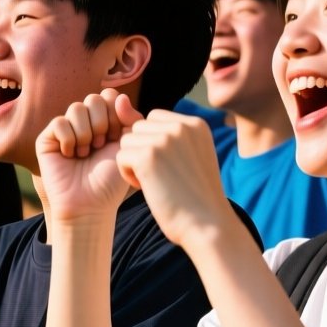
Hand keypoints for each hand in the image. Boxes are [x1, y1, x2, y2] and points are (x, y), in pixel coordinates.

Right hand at [35, 90, 141, 224]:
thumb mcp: (129, 146)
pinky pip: (59, 122)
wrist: (90, 203)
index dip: (116, 114)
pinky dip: (69, 140)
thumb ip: (130, 118)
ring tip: (85, 153)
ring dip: (85, 133)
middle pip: (94, 98)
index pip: (110, 96)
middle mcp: (85, 123)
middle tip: (99, 146)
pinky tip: (70, 155)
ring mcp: (65, 129)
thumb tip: (119, 96)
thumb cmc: (110, 179)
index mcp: (105, 121)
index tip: (117, 138)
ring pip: (76, 108)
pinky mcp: (47, 139)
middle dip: (102, 123)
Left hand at [115, 110, 238, 250]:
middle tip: (161, 176)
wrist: (208, 225)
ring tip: (155, 182)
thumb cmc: (194, 195)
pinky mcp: (148, 156)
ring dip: (133, 163)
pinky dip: (128, 175)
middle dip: (141, 152)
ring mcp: (165, 139)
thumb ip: (162, 133)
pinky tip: (147, 188)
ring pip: (126, 141)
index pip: (154, 119)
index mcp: (196, 123)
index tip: (168, 166)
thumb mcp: (187, 155)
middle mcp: (181, 125)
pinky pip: (120, 157)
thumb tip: (118, 102)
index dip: (152, 143)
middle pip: (137, 128)